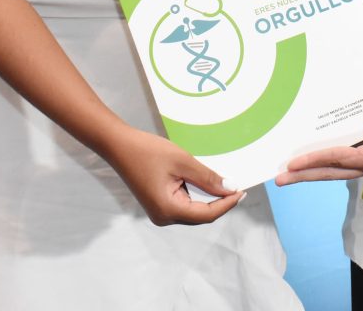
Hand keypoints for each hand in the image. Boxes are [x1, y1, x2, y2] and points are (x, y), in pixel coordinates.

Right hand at [109, 127, 243, 225]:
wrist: (119, 146)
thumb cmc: (149, 151)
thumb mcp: (182, 162)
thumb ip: (207, 177)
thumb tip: (229, 188)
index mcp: (169, 211)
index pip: (207, 214)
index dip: (227, 204)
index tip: (243, 192)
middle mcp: (164, 217)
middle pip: (200, 215)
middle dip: (219, 202)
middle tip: (237, 187)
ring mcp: (159, 212)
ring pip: (192, 210)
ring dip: (208, 198)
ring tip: (224, 183)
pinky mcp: (157, 204)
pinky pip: (182, 203)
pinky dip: (196, 195)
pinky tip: (205, 182)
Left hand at [274, 109, 362, 185]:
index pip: (339, 159)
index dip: (314, 161)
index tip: (290, 165)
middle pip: (332, 172)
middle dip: (305, 175)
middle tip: (278, 178)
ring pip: (338, 170)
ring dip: (314, 171)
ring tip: (292, 172)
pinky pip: (349, 163)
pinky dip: (331, 162)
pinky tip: (323, 158)